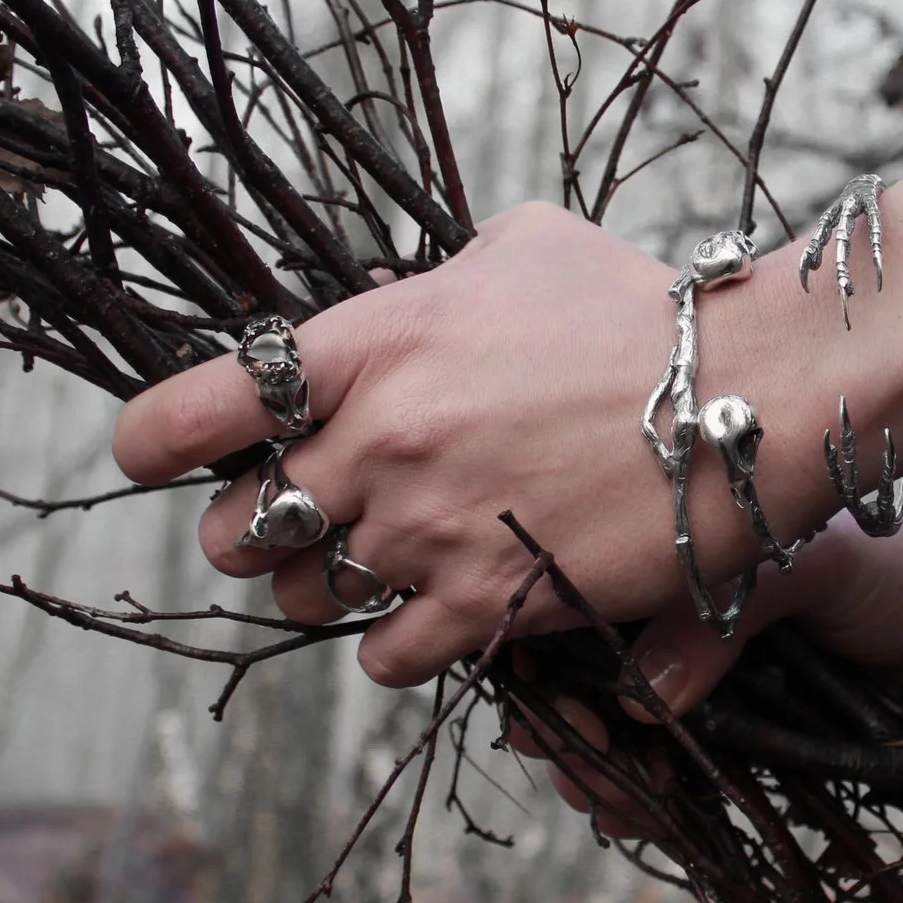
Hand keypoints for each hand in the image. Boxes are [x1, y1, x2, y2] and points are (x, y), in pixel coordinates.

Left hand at [111, 202, 837, 686]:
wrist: (750, 393)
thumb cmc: (642, 308)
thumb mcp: (522, 247)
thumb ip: (429, 281)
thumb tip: (390, 299)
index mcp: (370, 341)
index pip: (193, 409)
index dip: (153, 441)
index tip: (152, 456)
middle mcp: (379, 439)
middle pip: (241, 526)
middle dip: (259, 527)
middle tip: (303, 517)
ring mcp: (428, 529)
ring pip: (309, 598)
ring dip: (330, 586)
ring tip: (382, 559)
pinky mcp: (488, 601)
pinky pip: (386, 655)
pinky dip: (396, 641)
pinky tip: (434, 610)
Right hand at [508, 504, 902, 835]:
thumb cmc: (888, 568)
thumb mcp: (804, 557)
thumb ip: (724, 608)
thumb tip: (640, 698)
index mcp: (666, 565)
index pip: (568, 607)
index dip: (537, 653)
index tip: (541, 693)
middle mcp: (669, 632)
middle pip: (576, 686)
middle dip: (563, 730)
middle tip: (587, 754)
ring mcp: (699, 699)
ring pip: (614, 749)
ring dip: (599, 781)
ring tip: (619, 795)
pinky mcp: (737, 760)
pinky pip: (672, 793)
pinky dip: (649, 813)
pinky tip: (651, 818)